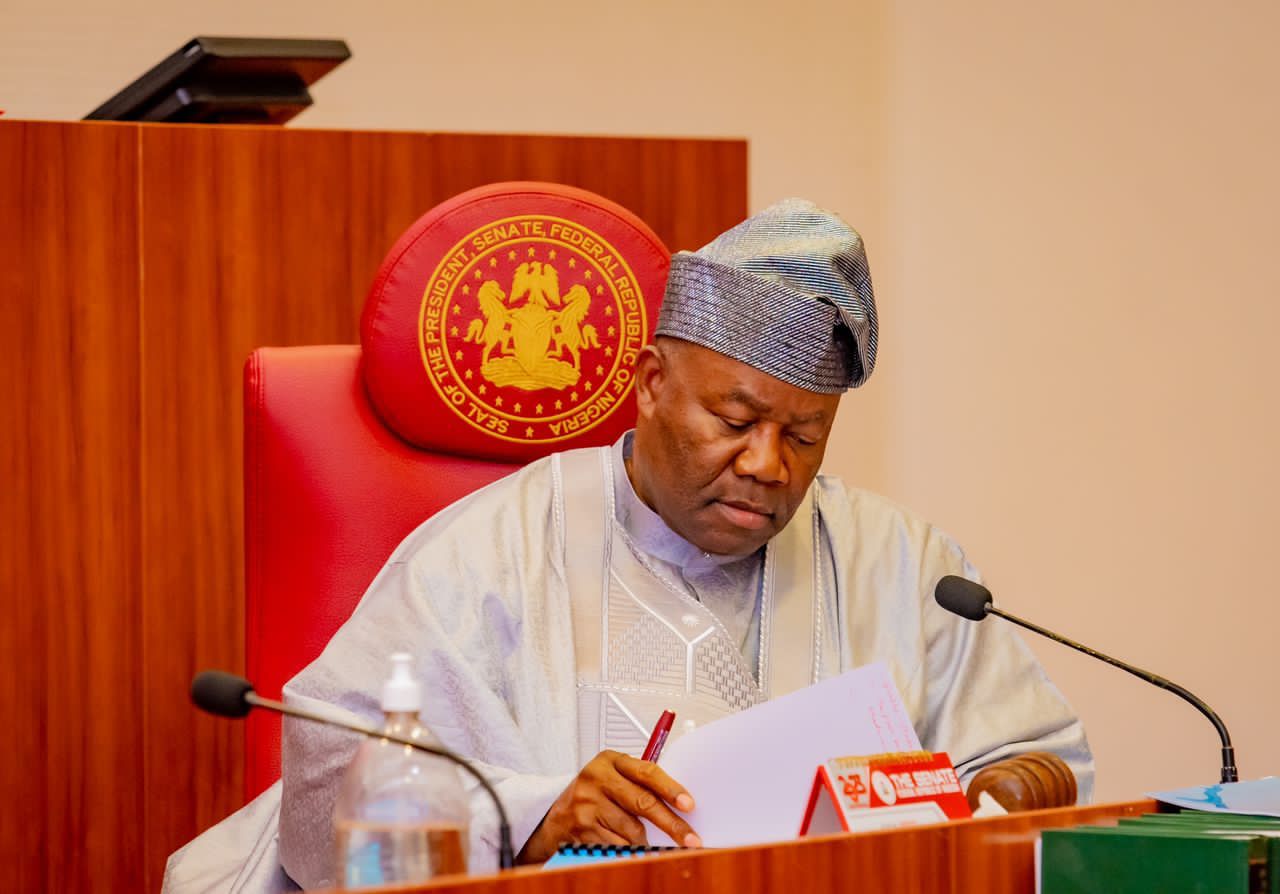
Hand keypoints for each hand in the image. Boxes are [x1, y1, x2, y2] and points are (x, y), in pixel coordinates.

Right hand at [516, 750, 699, 863]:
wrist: (557, 815)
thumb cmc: (594, 794)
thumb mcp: (614, 777)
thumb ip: (640, 784)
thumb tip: (680, 804)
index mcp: (610, 760)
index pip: (647, 772)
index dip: (671, 789)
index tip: (689, 804)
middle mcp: (597, 778)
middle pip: (642, 802)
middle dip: (671, 824)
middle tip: (690, 838)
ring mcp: (587, 803)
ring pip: (631, 829)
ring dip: (645, 840)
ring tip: (647, 841)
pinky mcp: (582, 827)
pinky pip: (617, 844)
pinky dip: (628, 849)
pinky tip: (627, 846)